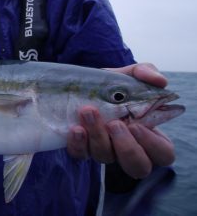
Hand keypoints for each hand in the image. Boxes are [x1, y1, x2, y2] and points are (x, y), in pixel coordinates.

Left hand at [67, 63, 174, 177]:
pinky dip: (78, 144)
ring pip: (106, 158)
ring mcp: (104, 151)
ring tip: (88, 112)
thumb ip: (145, 73)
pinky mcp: (82, 149)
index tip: (136, 125)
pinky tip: (75, 128)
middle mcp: (128, 149)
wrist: (82, 84)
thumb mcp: (129, 75)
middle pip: (137, 166)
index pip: (162, 154)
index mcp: (149, 135)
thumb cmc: (113, 85)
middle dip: (126, 147)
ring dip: (97, 136)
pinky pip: (81, 155)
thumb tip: (160, 80)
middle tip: (114, 124)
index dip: (152, 145)